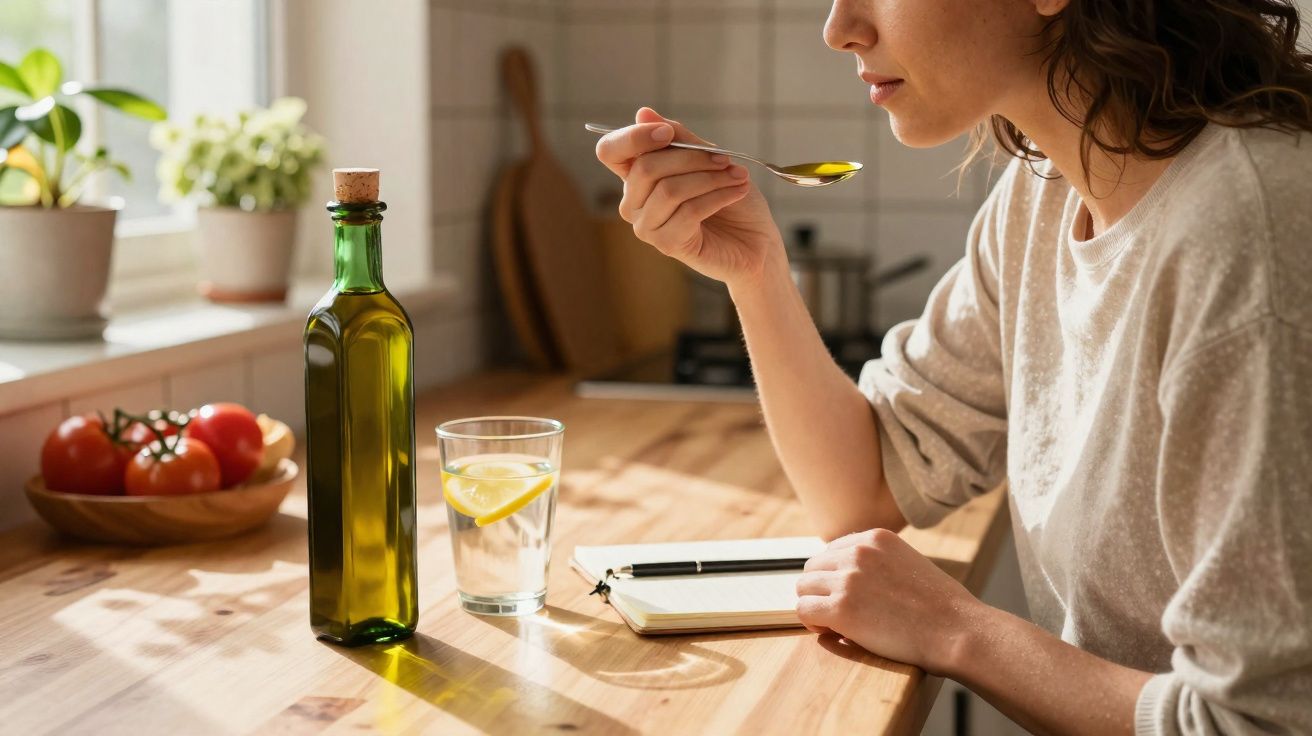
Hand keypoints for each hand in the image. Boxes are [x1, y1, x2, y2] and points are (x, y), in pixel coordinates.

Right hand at [594, 107, 783, 287]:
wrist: (756, 242)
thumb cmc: (731, 199)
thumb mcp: (709, 159)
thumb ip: (680, 139)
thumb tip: (643, 113)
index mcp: (637, 176)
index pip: (610, 151)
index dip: (633, 137)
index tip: (668, 133)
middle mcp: (633, 202)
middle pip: (646, 168)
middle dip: (691, 158)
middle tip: (725, 159)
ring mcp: (646, 226)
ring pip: (669, 190)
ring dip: (710, 178)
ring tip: (738, 177)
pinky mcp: (666, 244)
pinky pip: (687, 211)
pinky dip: (717, 196)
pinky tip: (736, 192)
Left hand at [795, 528, 981, 674]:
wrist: (957, 630)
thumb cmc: (941, 607)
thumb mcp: (908, 563)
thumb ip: (878, 562)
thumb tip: (847, 576)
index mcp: (876, 537)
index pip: (831, 551)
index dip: (834, 576)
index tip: (845, 595)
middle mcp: (859, 552)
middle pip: (813, 568)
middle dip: (822, 590)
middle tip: (839, 612)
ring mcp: (848, 579)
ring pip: (804, 588)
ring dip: (816, 606)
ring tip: (836, 623)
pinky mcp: (841, 608)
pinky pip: (805, 611)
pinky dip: (813, 623)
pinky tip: (832, 631)